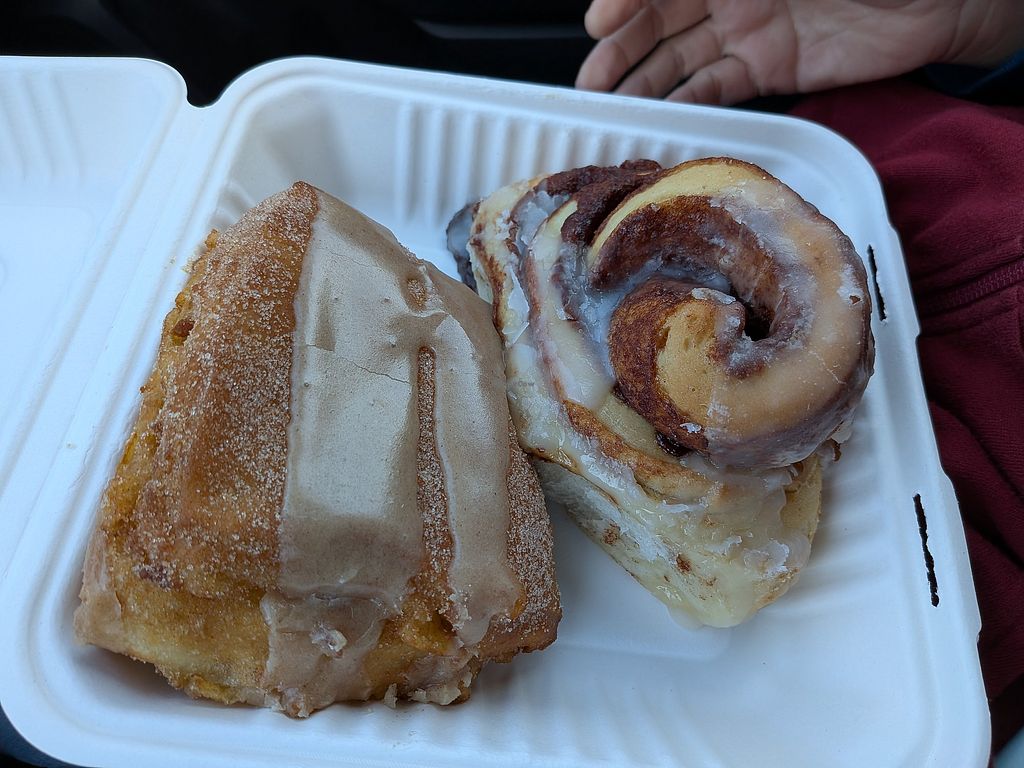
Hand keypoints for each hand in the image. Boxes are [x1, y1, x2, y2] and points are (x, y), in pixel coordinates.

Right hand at [576, 0, 1023, 104]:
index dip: (625, 0)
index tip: (600, 22)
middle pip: (658, 22)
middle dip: (621, 49)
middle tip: (590, 81)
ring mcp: (748, 31)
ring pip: (678, 59)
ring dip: (641, 84)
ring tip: (608, 109)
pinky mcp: (770, 69)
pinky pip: (715, 89)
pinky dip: (684, 105)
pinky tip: (658, 120)